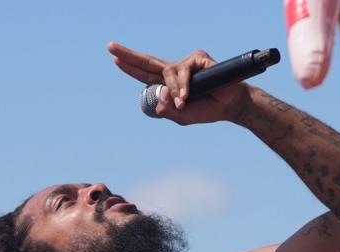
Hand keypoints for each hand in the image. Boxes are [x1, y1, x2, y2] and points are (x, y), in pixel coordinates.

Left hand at [108, 42, 248, 124]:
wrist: (229, 106)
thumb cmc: (206, 110)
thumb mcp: (181, 116)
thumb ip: (166, 110)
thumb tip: (158, 94)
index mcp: (169, 84)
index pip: (146, 75)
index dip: (131, 67)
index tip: (114, 58)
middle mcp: (175, 70)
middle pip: (147, 62)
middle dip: (128, 56)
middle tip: (110, 47)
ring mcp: (185, 63)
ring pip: (167, 74)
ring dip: (174, 91)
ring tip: (184, 102)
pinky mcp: (196, 58)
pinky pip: (181, 72)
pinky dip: (183, 86)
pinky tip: (188, 96)